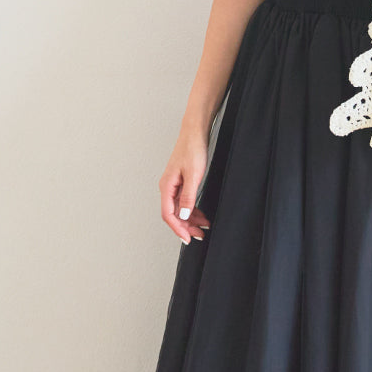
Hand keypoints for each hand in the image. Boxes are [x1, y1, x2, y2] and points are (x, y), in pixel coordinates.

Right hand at [158, 130, 212, 244]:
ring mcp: (174, 185)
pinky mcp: (181, 181)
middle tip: (199, 235)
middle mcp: (168, 187)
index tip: (188, 238)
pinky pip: (184, 201)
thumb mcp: (193, 175)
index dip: (178, 229)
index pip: (169, 215)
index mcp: (167, 186)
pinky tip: (201, 214)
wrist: (195, 132)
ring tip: (204, 227)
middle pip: (174, 214)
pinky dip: (192, 209)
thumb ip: (188, 196)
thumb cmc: (192, 149)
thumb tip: (183, 215)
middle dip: (186, 226)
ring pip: (179, 209)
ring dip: (190, 219)